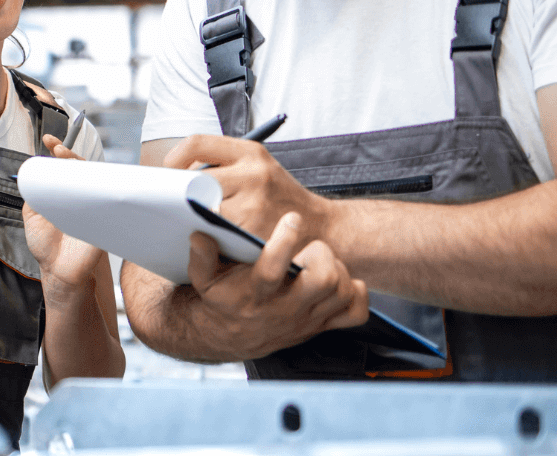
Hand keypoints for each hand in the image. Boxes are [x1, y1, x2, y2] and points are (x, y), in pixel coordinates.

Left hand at [28, 135, 108, 286]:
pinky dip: (98, 188)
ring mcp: (93, 208)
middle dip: (70, 155)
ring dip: (82, 168)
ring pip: (95, 178)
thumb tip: (32, 172)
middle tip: (58, 150)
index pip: (65, 167)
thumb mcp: (32, 214)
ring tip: (66, 161)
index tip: (49, 141)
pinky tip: (86, 182)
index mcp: (64, 195)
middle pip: (83, 168)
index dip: (59, 151)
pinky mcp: (104, 220)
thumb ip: (33, 193)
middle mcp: (80, 198)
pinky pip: (106, 200)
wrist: (58, 272)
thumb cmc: (48, 247)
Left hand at [164, 134, 334, 244]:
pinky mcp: (256, 233)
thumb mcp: (258, 168)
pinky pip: (217, 234)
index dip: (174, 158)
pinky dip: (209, 237)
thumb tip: (174, 177)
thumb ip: (223, 167)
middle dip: (181, 195)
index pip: (197, 143)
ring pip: (204, 210)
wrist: (323, 229)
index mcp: (251, 152)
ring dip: (193, 218)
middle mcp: (254, 174)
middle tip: (170, 205)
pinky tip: (207, 239)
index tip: (166, 173)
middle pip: (196, 181)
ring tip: (188, 222)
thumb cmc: (279, 199)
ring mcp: (255, 204)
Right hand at [184, 212, 368, 359]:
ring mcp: (307, 319)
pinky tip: (340, 281)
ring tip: (320, 261)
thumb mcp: (203, 280)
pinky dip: (356, 293)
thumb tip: (200, 235)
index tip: (290, 220)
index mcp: (254, 296)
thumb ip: (201, 257)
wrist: (233, 337)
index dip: (284, 242)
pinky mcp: (321, 326)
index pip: (272, 271)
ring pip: (342, 291)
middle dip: (322, 255)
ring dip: (338, 269)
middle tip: (310, 248)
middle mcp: (284, 310)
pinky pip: (355, 313)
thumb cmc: (222, 301)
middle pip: (324, 281)